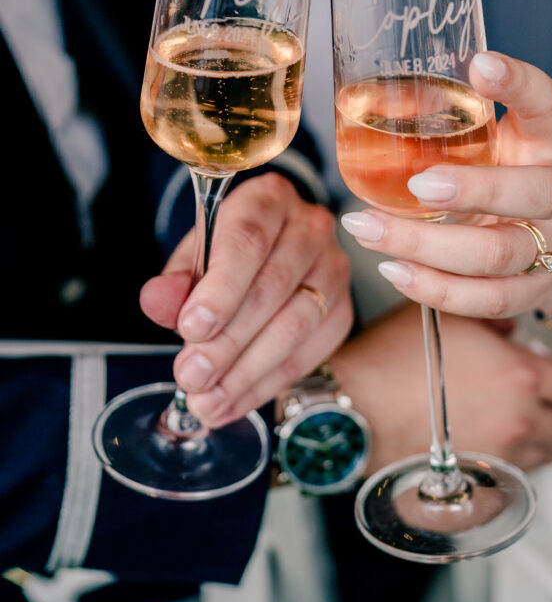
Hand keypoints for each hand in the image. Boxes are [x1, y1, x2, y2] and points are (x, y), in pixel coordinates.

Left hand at [140, 172, 352, 426]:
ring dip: (246, 371)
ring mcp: (334, 269)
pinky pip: (308, 355)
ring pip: (295, 325)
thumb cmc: (228, 255)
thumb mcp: (193, 259)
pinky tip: (232, 402)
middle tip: (191, 375)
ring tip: (207, 400)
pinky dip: (265, 385)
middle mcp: (310, 227)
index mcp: (268, 199)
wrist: (271, 262)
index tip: (190, 328)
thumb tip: (158, 300)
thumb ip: (175, 281)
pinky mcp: (343, 311)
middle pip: (273, 286)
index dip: (220, 288)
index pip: (248, 239)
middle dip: (228, 340)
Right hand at [331, 305, 551, 473]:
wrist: (353, 409)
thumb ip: (490, 313)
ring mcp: (498, 454)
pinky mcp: (474, 478)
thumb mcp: (446, 314)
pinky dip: (534, 465)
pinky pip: (520, 476)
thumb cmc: (389, 361)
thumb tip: (509, 313)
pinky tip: (532, 460)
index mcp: (520, 375)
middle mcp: (519, 419)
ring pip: (551, 455)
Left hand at [340, 51, 551, 321]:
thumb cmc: (511, 174)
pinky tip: (394, 270)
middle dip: (470, 190)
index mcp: (547, 141)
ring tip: (368, 231)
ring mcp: (547, 248)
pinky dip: (434, 289)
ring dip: (426, 247)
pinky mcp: (528, 293)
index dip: (517, 83)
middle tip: (414, 184)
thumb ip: (457, 114)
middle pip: (528, 194)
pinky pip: (483, 299)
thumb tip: (385, 90)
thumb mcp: (499, 134)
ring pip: (494, 255)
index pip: (544, 103)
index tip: (480, 65)